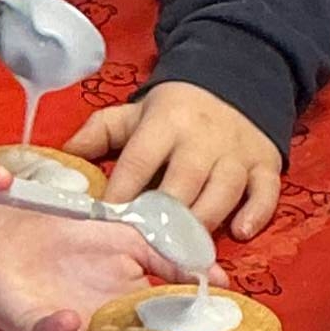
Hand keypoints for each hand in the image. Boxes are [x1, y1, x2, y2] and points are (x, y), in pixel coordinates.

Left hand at [65, 81, 281, 239]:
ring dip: (204, 221)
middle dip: (165, 216)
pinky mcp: (265, 164)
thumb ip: (99, 133)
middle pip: (184, 181)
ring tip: (185, 251)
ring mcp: (236, 152)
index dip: (122, 191)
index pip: (140, 160)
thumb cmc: (174, 111)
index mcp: (165, 123)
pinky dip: (255, 213)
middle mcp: (202, 138)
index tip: (106, 221)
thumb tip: (63, 157)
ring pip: (223, 190)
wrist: (232, 79)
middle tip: (147, 247)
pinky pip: (266, 192)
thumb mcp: (135, 114)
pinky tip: (240, 233)